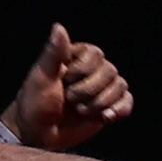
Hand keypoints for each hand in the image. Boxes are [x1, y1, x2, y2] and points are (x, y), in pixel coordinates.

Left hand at [7, 23, 133, 150]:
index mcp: (74, 57)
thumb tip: (58, 26)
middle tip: (71, 100)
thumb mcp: (42, 77)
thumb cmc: (35, 103)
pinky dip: (119, 110)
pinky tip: (105, 118)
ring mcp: (100, 89)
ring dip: (101, 102)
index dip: (83, 70)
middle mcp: (90, 70)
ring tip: (82, 111)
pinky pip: (127, 102)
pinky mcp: (107, 107)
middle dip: (91, 89)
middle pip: (111, 71)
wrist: (39, 134)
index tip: (65, 80)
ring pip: (120, 86)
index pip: (96, 54)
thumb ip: (54, 53)